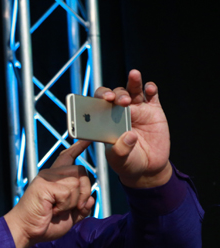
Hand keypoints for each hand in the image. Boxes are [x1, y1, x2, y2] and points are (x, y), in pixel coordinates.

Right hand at [4, 140, 94, 247]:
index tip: (87, 139)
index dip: (78, 148)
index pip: (68, 157)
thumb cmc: (45, 224)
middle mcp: (51, 175)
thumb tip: (92, 199)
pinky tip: (53, 209)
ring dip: (73, 202)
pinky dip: (65, 205)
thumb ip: (82, 207)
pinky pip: (68, 192)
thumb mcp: (70, 216)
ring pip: (77, 182)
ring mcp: (47, 178)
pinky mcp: (45, 184)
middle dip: (84, 192)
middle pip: (81, 171)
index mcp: (55, 179)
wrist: (27, 231)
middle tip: (72, 207)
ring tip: (57, 209)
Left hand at [94, 69, 171, 187]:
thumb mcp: (120, 160)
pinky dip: (150, 88)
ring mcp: (136, 109)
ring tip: (133, 76)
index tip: (102, 100)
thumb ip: (120, 150)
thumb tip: (129, 136)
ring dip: (132, 83)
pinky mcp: (153, 110)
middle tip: (118, 100)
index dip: (98, 99)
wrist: (148, 167)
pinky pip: (151, 95)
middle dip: (115, 94)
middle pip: (115, 95)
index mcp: (105, 121)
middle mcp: (119, 112)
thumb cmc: (128, 162)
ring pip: (132, 89)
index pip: (98, 104)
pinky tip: (149, 88)